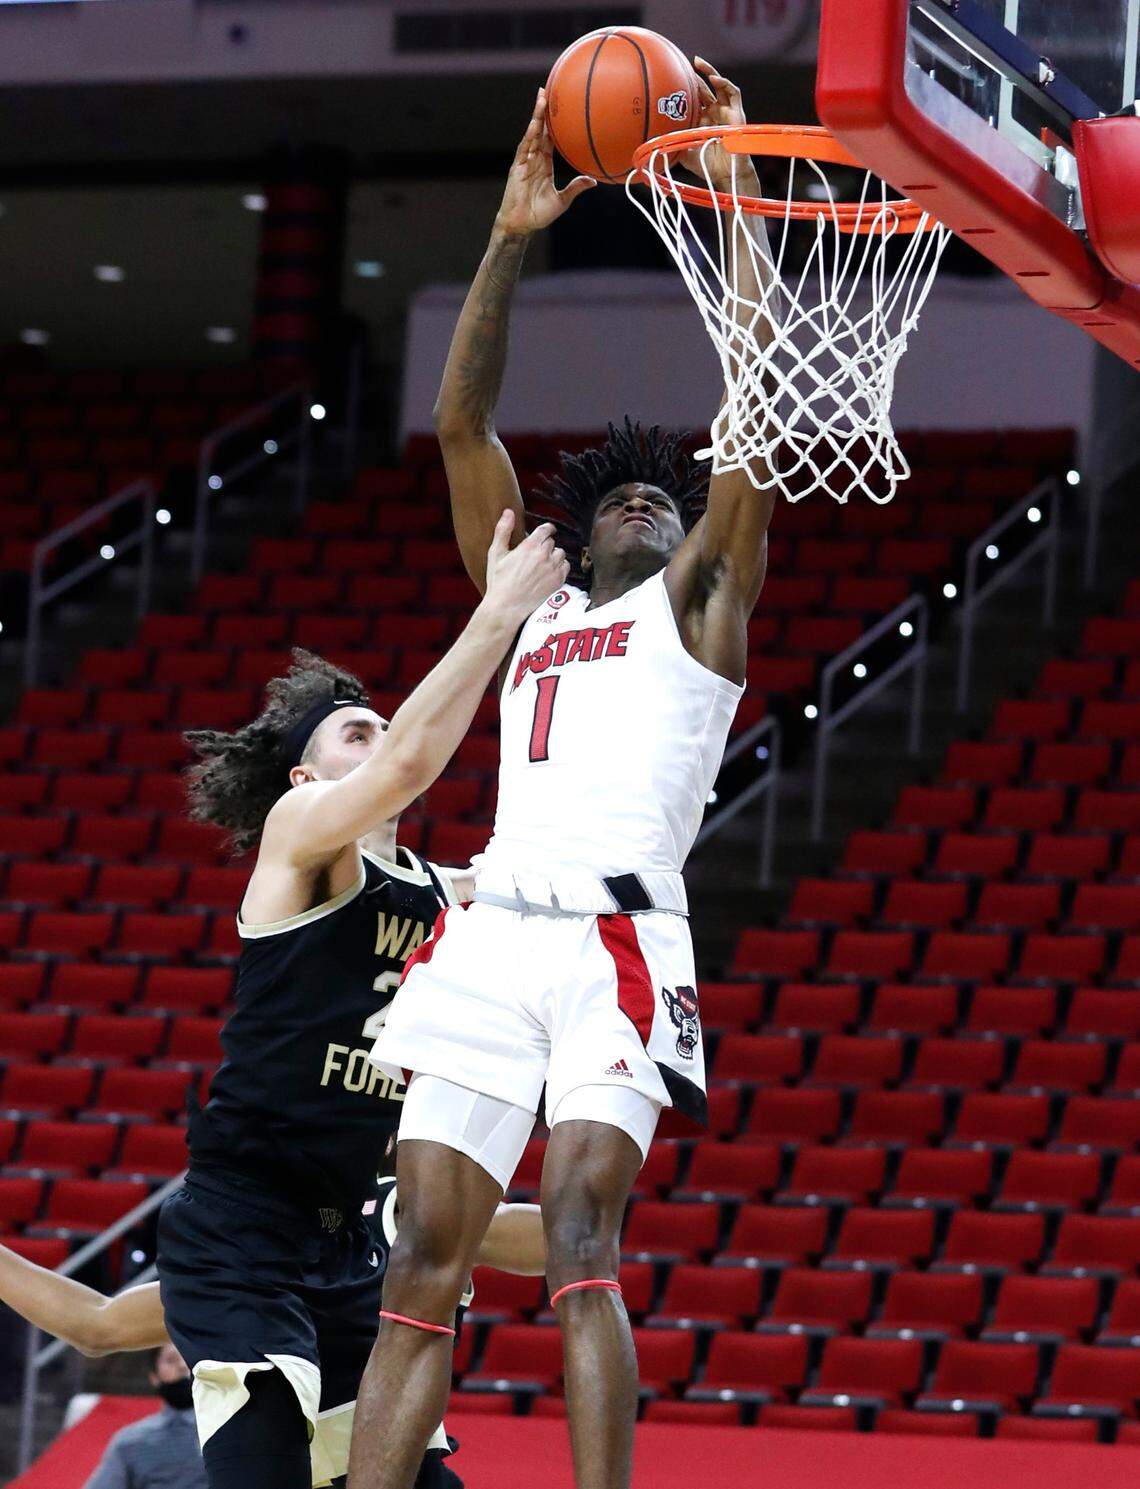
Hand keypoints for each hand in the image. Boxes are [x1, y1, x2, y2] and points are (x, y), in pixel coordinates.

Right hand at [482, 510, 568, 620]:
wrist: (506, 607)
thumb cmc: (498, 581)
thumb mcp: (496, 553)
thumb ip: (503, 530)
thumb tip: (508, 511)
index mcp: (529, 546)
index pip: (546, 529)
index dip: (547, 529)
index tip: (547, 531)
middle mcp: (543, 555)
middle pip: (552, 542)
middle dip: (545, 545)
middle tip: (537, 553)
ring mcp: (552, 569)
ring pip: (560, 553)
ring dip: (554, 555)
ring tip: (543, 563)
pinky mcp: (558, 581)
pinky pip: (566, 567)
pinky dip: (560, 567)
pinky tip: (550, 572)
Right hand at [494, 89, 596, 238]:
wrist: (522, 225)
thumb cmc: (539, 214)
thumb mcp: (563, 200)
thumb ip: (576, 187)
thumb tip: (593, 180)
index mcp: (544, 164)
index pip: (550, 138)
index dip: (554, 123)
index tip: (560, 107)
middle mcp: (535, 158)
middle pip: (540, 129)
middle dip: (543, 110)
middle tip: (548, 89)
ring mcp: (525, 161)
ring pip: (532, 133)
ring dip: (537, 115)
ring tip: (542, 96)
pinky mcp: (518, 167)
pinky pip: (525, 146)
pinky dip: (530, 133)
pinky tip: (535, 122)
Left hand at [678, 58, 754, 191]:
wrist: (725, 174)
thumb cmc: (706, 166)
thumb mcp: (682, 152)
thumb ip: (670, 143)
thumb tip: (649, 141)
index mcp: (701, 121)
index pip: (693, 100)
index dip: (684, 89)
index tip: (670, 79)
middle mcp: (714, 113)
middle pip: (704, 89)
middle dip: (694, 77)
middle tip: (682, 65)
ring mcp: (725, 111)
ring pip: (719, 85)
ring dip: (709, 72)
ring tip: (698, 62)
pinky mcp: (737, 113)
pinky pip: (733, 93)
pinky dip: (725, 83)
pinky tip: (714, 78)